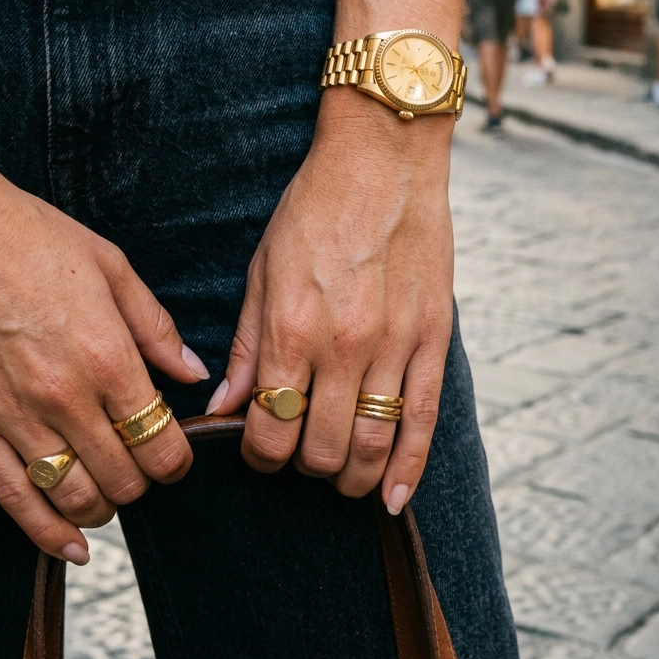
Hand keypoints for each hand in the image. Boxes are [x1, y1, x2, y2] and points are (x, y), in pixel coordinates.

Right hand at [0, 72, 207, 563]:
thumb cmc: (29, 236)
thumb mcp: (111, 267)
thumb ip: (156, 328)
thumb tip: (195, 373)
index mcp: (106, 356)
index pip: (161, 443)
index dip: (177, 459)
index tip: (176, 452)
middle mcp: (64, 397)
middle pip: (123, 479)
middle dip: (143, 482)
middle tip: (143, 468)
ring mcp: (13, 417)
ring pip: (74, 498)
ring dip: (102, 507)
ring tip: (109, 493)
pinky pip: (14, 499)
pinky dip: (47, 533)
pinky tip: (71, 547)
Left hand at [208, 91, 453, 513]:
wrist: (384, 159)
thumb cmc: (314, 208)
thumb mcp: (263, 268)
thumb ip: (248, 344)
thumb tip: (225, 406)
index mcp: (292, 328)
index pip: (270, 428)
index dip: (260, 455)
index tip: (259, 448)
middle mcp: (343, 346)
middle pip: (322, 449)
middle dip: (304, 466)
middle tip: (299, 455)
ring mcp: (394, 346)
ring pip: (373, 445)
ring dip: (352, 476)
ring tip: (340, 473)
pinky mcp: (433, 339)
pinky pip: (424, 422)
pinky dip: (408, 470)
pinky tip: (394, 499)